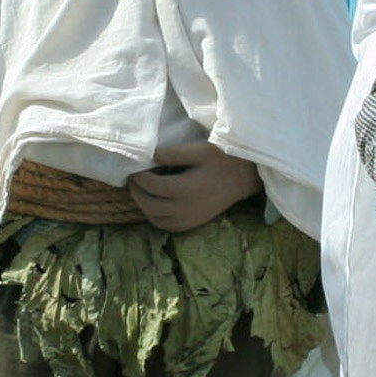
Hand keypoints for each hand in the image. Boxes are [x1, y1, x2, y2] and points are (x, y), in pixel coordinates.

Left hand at [128, 142, 262, 233]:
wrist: (243, 179)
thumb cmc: (222, 160)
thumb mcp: (198, 150)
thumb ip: (173, 154)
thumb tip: (150, 156)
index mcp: (185, 189)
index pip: (152, 186)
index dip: (139, 177)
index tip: (135, 168)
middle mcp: (184, 209)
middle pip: (149, 205)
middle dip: (136, 192)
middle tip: (132, 179)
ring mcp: (189, 219)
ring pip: (155, 219)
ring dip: (143, 206)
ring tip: (141, 190)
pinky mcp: (192, 224)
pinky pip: (166, 226)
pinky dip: (155, 217)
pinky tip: (154, 203)